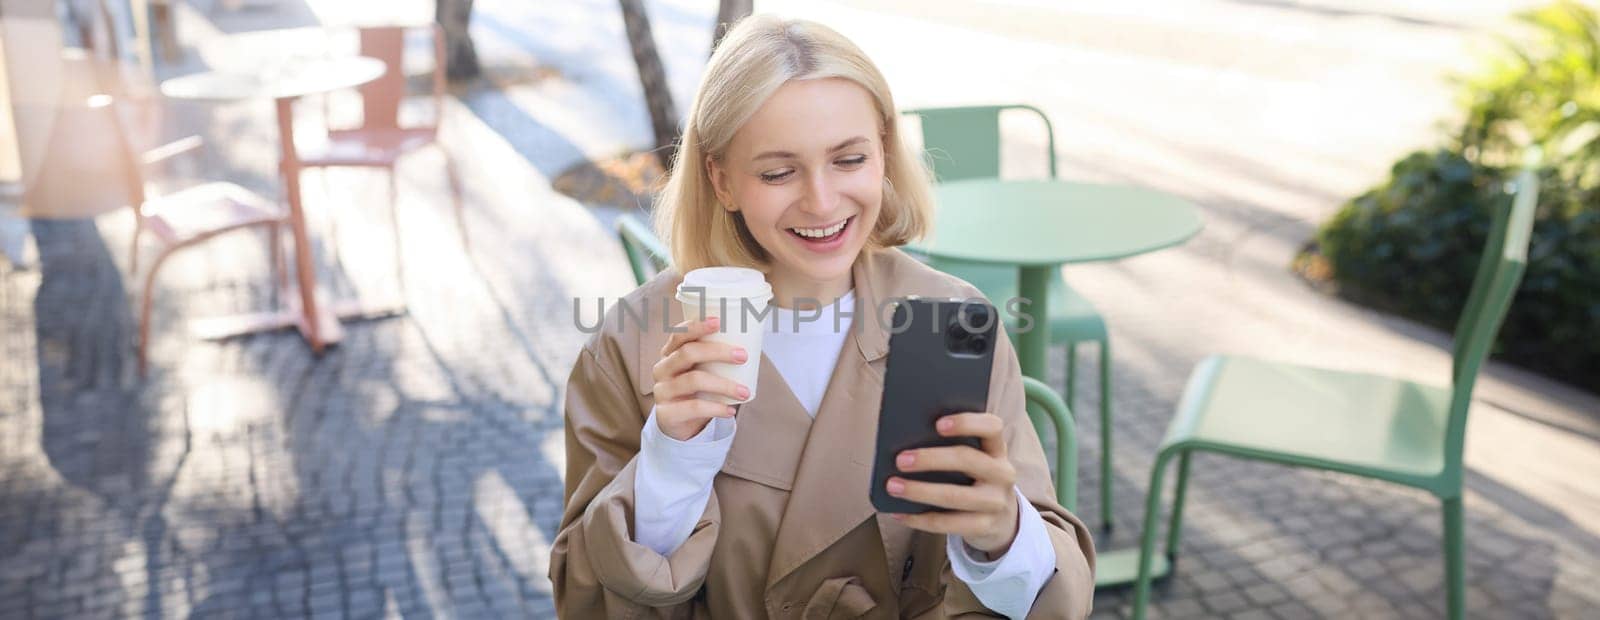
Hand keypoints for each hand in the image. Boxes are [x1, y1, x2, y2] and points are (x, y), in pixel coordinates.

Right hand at [651, 317, 749, 440]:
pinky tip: (730, 410)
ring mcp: (662, 391)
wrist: (679, 424)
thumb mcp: (700, 370)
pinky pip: (694, 408)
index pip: (678, 334)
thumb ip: (714, 357)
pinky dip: (716, 408)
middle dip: (717, 352)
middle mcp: (662, 369)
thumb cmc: (695, 390)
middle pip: (687, 353)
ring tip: (744, 392)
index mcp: (669, 354)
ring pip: (694, 381)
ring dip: (724, 385)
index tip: (718, 322)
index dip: (696, 326)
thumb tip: (751, 339)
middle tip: (742, 356)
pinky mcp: (666, 413)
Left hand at [886, 412, 1019, 556]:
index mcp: (996, 448)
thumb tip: (906, 445)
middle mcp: (1002, 473)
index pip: (992, 427)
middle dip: (931, 459)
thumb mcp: (974, 460)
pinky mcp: (985, 526)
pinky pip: (948, 523)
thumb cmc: (975, 479)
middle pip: (968, 460)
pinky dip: (920, 519)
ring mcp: (996, 502)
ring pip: (956, 496)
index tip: (937, 424)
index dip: (966, 423)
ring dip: (920, 491)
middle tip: (901, 460)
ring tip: (893, 486)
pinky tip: (899, 513)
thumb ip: (951, 448)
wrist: (1002, 519)